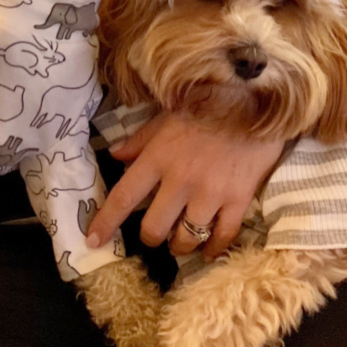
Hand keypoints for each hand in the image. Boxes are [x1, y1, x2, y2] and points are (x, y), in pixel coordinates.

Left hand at [87, 114, 284, 260]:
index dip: (106, 222)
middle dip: (150, 237)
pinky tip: (208, 249)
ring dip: (180, 245)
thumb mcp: (166, 116)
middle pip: (154, 227)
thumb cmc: (207, 103)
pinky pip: (222, 236)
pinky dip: (212, 248)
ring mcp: (210, 192)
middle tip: (155, 234)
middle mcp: (180, 180)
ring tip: (181, 242)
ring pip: (186, 238)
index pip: (124, 197)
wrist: (253, 97)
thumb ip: (141, 140)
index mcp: (158, 157)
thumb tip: (115, 156)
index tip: (92, 240)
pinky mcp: (238, 199)